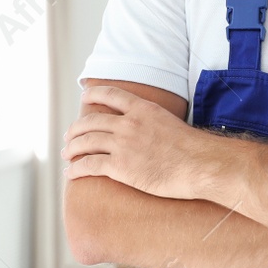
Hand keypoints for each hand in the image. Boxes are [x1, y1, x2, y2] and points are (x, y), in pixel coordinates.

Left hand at [61, 84, 228, 199]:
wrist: (201, 165)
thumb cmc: (194, 150)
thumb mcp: (172, 124)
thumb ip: (155, 123)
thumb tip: (152, 129)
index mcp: (143, 109)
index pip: (111, 95)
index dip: (94, 94)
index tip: (84, 97)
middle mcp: (129, 123)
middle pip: (91, 121)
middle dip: (76, 129)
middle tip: (70, 136)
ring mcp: (123, 144)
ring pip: (86, 142)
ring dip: (72, 148)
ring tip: (66, 154)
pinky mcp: (120, 167)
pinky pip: (89, 165)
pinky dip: (76, 168)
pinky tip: (71, 172)